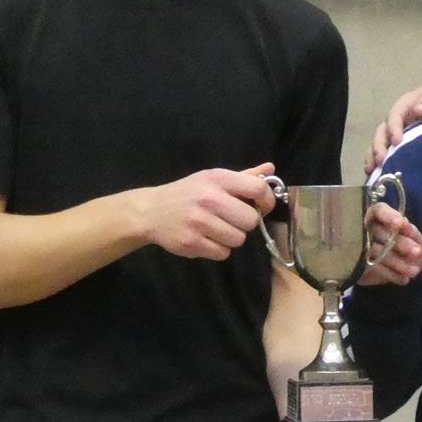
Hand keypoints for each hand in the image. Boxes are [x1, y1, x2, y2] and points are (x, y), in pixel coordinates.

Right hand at [143, 162, 278, 259]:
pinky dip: (218, 249)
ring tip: (216, 229)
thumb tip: (270, 168)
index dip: (267, 201)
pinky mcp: (192, 243)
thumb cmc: (188, 193)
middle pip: (250, 220)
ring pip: (238, 239)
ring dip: (231, 238)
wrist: (151, 211)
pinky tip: (206, 239)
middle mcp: (209, 199)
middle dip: (244, 223)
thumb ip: (243, 176)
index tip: (262, 207)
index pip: (257, 188)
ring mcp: (199, 222)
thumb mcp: (212, 179)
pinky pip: (223, 253)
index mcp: (217, 179)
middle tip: (231, 220)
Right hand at [360, 203, 421, 285]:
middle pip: (380, 233)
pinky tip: (403, 279)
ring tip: (414, 271)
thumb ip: (412, 233)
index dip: (389, 216)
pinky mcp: (359, 265)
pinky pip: (374, 268)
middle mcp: (367, 230)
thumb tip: (405, 225)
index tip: (400, 224)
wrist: (405, 270)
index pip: (380, 211)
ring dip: (397, 262)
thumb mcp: (417, 240)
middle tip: (417, 252)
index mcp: (380, 218)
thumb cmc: (410, 248)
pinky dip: (391, 274)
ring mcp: (361, 248)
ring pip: (377, 252)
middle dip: (400, 243)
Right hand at [366, 77, 421, 173]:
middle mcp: (403, 120)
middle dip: (379, 145)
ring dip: (374, 157)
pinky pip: (391, 156)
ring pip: (383, 144)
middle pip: (383, 131)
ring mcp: (404, 135)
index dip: (394, 126)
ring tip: (373, 171)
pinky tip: (378, 177)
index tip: (397, 141)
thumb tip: (418, 110)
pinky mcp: (408, 149)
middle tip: (381, 160)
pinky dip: (381, 166)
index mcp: (410, 104)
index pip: (396, 114)